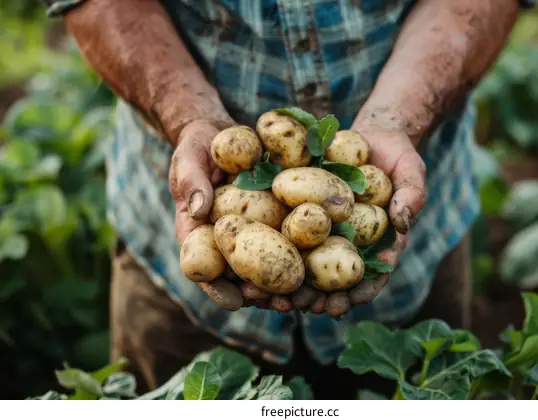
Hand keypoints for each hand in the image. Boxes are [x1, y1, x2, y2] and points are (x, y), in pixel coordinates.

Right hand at [169, 119, 298, 311]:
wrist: (221, 133)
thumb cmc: (196, 147)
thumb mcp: (188, 158)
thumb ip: (190, 181)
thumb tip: (198, 210)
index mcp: (200, 235)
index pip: (204, 269)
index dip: (219, 288)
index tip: (236, 302)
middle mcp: (229, 241)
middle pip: (244, 277)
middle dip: (265, 294)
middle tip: (284, 305)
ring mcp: (256, 232)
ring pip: (273, 265)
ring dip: (293, 284)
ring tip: (314, 297)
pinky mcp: (278, 218)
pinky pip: (294, 237)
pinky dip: (311, 251)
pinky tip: (332, 260)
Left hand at [246, 128, 426, 318]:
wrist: (372, 134)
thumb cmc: (398, 155)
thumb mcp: (411, 172)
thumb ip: (412, 196)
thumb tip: (402, 223)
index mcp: (377, 242)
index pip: (370, 275)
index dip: (356, 293)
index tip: (340, 306)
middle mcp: (348, 241)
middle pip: (332, 278)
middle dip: (316, 297)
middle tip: (300, 307)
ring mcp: (324, 228)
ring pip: (305, 262)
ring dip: (288, 284)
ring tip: (270, 298)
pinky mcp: (303, 211)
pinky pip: (286, 232)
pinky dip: (270, 250)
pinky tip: (250, 264)